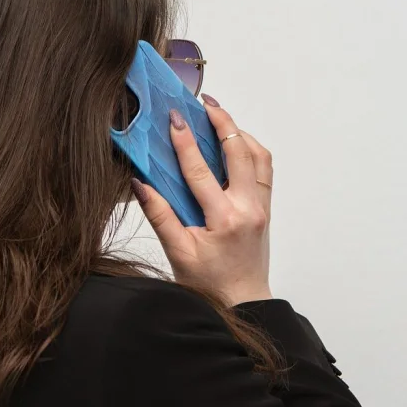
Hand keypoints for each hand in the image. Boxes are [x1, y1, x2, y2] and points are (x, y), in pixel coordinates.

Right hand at [130, 96, 273, 306]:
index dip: (185, 141)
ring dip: (239, 133)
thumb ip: (160, 215)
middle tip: (203, 104)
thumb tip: (141, 184)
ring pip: (258, 156)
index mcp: (225, 219)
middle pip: (239, 150)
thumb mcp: (178, 252)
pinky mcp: (266, 209)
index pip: (200, 170)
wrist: (242, 302)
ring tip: (219, 119)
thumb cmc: (208, 284)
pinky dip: (250, 150)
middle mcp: (249, 208)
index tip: (174, 117)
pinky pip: (264, 169)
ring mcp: (262, 207)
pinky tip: (234, 145)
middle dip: (221, 122)